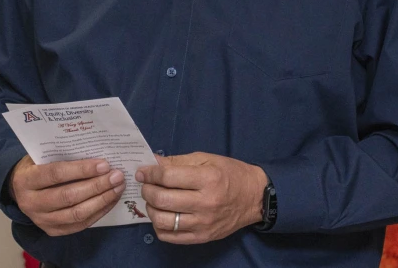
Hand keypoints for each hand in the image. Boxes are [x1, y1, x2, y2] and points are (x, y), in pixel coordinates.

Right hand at [9, 156, 124, 236]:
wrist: (19, 188)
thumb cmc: (36, 165)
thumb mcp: (42, 155)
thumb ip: (63, 155)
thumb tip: (97, 156)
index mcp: (26, 180)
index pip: (56, 174)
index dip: (81, 170)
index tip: (104, 164)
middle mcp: (31, 203)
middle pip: (68, 197)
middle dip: (97, 186)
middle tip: (117, 176)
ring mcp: (41, 220)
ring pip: (76, 214)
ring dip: (101, 201)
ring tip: (118, 188)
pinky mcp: (52, 231)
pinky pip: (80, 224)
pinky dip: (98, 212)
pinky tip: (110, 200)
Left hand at [135, 152, 267, 243]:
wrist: (254, 198)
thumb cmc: (230, 174)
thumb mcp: (207, 159)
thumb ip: (177, 161)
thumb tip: (152, 163)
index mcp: (207, 179)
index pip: (168, 177)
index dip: (150, 173)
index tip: (143, 172)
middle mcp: (205, 203)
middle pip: (162, 199)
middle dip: (147, 190)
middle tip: (146, 185)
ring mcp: (203, 223)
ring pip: (163, 220)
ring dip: (150, 209)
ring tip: (153, 201)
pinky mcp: (202, 238)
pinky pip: (171, 237)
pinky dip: (159, 227)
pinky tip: (162, 216)